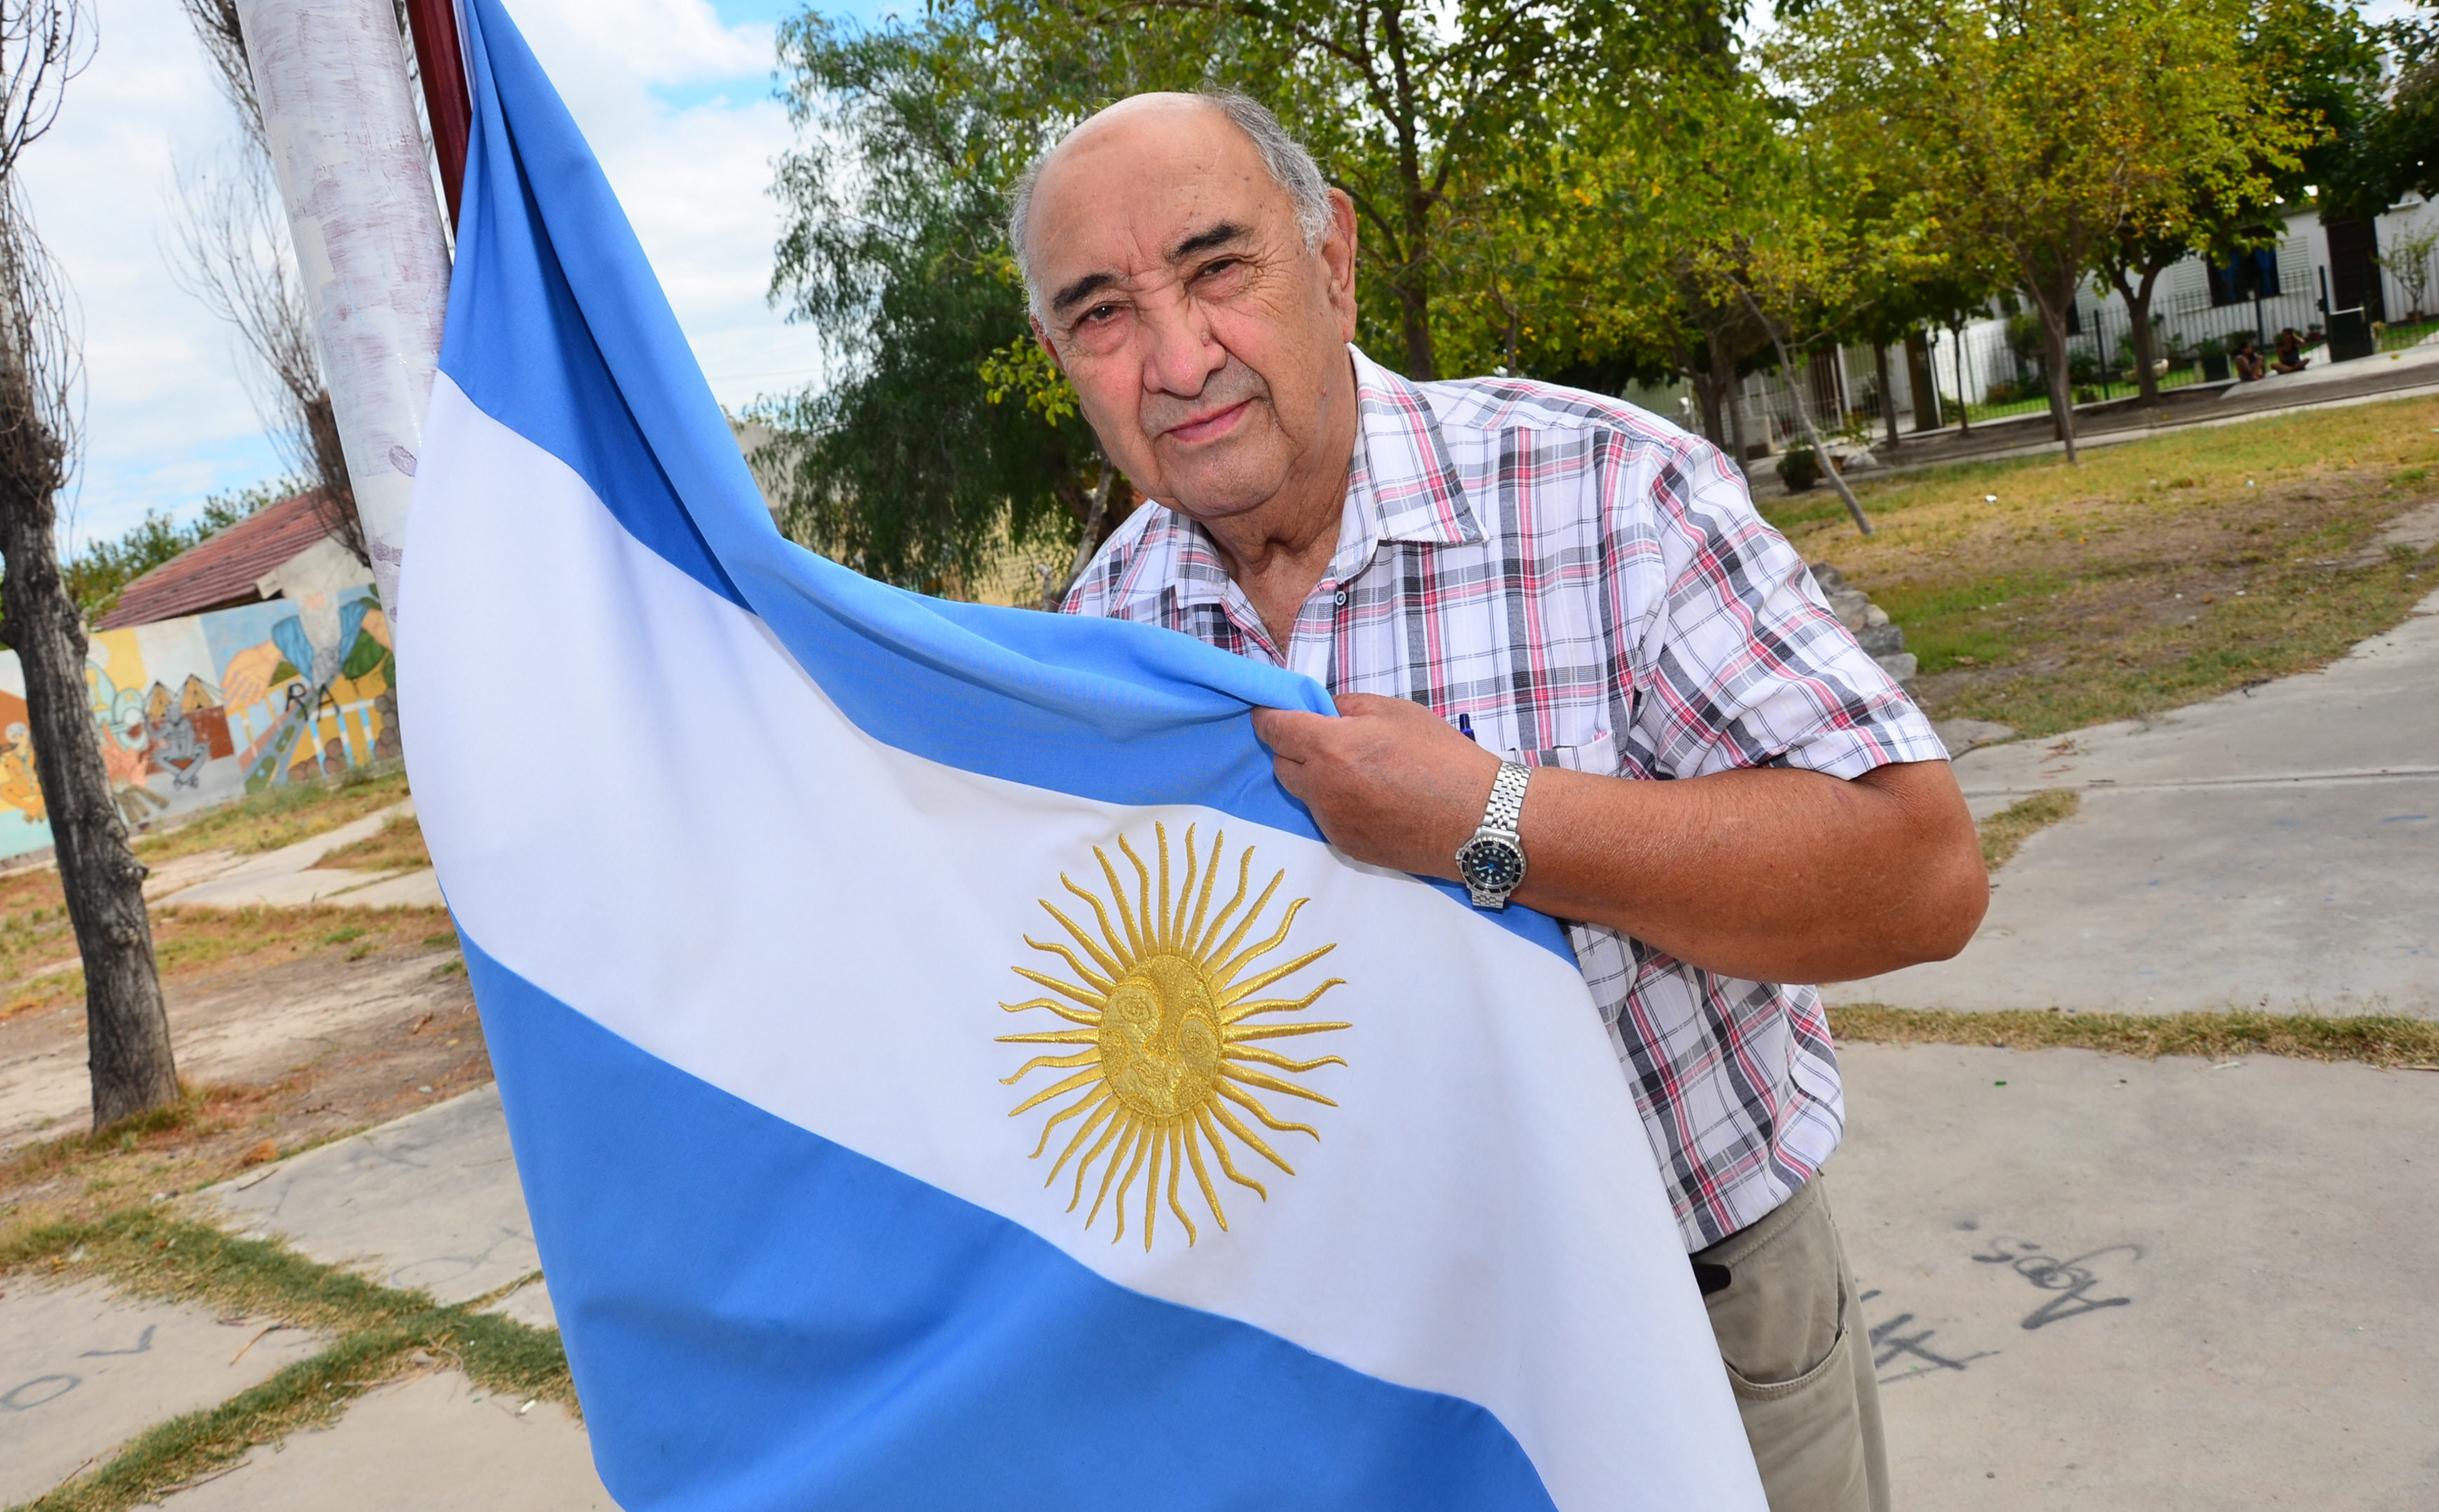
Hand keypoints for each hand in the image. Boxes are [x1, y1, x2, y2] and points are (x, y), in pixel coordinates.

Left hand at [1250, 693, 1503, 877]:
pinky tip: (1376, 799)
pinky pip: (1327, 817)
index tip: (1271, 710)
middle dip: (1294, 748)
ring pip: (1305, 793)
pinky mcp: (1346, 846)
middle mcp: (1322, 789)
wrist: (1479, 819)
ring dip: (1318, 778)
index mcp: (1331, 749)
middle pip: (1281, 764)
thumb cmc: (1444, 758)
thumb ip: (1347, 707)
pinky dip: (1338, 804)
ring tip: (1364, 772)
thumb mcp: (1396, 711)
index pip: (1274, 729)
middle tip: (1328, 739)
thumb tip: (1321, 712)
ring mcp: (1332, 823)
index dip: (1268, 715)